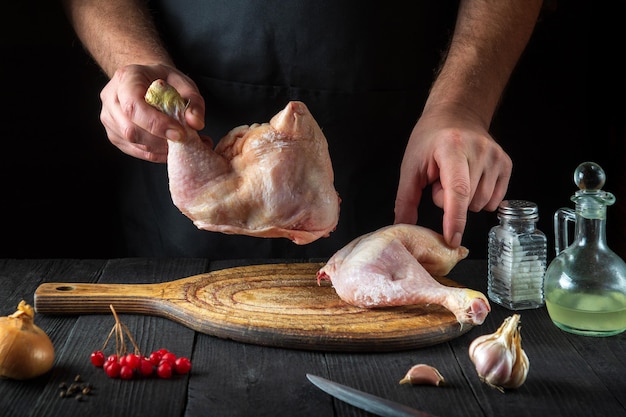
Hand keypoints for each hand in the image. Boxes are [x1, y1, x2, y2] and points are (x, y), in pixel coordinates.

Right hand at [99, 64, 205, 161]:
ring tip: (184, 145)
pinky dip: (157, 154)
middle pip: (131, 130)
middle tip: (187, 141)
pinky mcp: (115, 135)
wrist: (147, 82)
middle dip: (161, 141)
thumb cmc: (164, 81)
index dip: (156, 124)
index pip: (133, 106)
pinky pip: (136, 151)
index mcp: (126, 78)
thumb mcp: (183, 83)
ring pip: (133, 143)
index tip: (180, 134)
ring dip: (161, 149)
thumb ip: (193, 101)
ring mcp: (110, 118)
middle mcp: (112, 98)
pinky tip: (172, 148)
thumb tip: (195, 123)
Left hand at [394, 103, 511, 247]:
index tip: (451, 239)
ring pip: (481, 204)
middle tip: (440, 180)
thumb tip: (403, 227)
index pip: (457, 190)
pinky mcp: (506, 163)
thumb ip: (406, 199)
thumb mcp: (411, 166)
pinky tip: (470, 180)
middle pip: (467, 201)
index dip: (454, 218)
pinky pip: (493, 200)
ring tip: (455, 177)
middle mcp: (479, 150)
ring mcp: (496, 157)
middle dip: (448, 201)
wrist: (456, 114)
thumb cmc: (430, 139)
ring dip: (464, 200)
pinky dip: (479, 198)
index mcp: (452, 148)